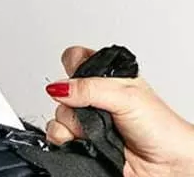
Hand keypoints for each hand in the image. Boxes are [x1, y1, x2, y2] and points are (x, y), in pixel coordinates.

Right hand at [45, 46, 193, 176]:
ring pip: (58, 115)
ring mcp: (87, 122)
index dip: (73, 65)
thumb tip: (59, 88)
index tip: (78, 77)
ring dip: (68, 125)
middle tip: (91, 110)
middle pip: (61, 90)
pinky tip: (82, 142)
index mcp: (107, 79)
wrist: (169, 166)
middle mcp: (95, 99)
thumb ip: (90, 88)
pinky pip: (56, 136)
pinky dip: (63, 140)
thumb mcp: (127, 97)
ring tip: (91, 132)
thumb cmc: (161, 129)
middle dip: (70, 102)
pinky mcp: (82, 142)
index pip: (76, 59)